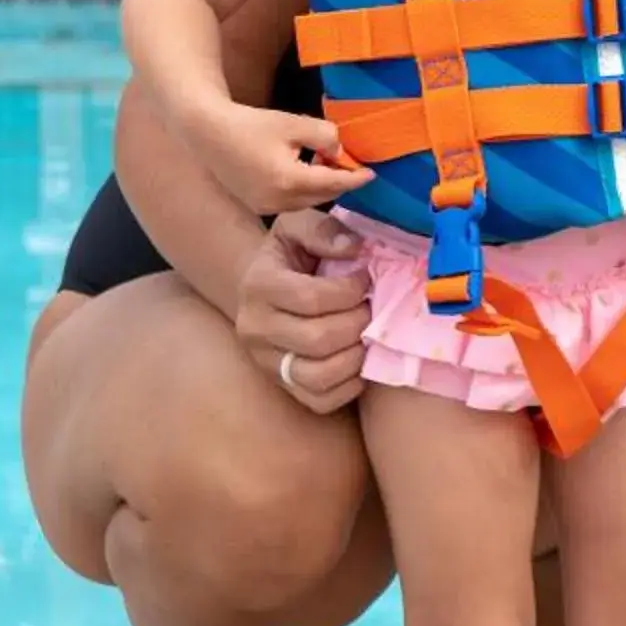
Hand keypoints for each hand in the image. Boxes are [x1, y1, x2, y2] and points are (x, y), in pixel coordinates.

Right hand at [196, 103, 373, 218]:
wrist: (207, 133)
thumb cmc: (250, 124)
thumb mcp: (293, 123)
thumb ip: (325, 135)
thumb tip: (341, 149)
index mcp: (289, 180)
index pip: (333, 183)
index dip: (355, 178)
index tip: (372, 174)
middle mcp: (279, 200)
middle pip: (322, 195)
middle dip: (339, 182)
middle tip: (352, 165)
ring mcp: (266, 207)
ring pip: (307, 200)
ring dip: (321, 186)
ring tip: (329, 165)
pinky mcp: (258, 206)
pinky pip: (291, 201)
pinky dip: (303, 189)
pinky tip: (305, 171)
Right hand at [235, 206, 373, 415]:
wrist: (264, 289)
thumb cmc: (291, 255)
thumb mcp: (298, 225)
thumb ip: (323, 229)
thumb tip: (354, 249)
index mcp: (257, 285)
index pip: (311, 298)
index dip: (350, 290)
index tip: (365, 279)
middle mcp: (254, 328)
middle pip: (318, 339)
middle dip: (357, 322)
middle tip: (371, 308)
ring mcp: (266, 362)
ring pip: (319, 375)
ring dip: (356, 355)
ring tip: (366, 333)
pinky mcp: (282, 386)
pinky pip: (322, 400)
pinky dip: (349, 384)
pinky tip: (358, 358)